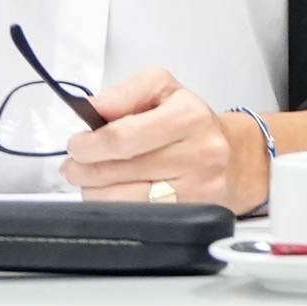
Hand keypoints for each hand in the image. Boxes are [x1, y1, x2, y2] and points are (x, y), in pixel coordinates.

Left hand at [59, 67, 238, 206]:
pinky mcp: (192, 213)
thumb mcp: (162, 89)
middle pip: (116, 170)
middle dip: (82, 168)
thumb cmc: (190, 122)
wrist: (232, 156)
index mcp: (189, 116)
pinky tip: (112, 193)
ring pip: (120, 199)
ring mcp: (197, 187)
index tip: (77, 144)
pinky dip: (113, 206)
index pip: (123, 137)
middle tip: (74, 164)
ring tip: (91, 178)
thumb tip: (92, 108)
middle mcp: (199, 153)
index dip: (89, 144)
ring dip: (93, 190)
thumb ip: (125, 92)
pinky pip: (135, 216)